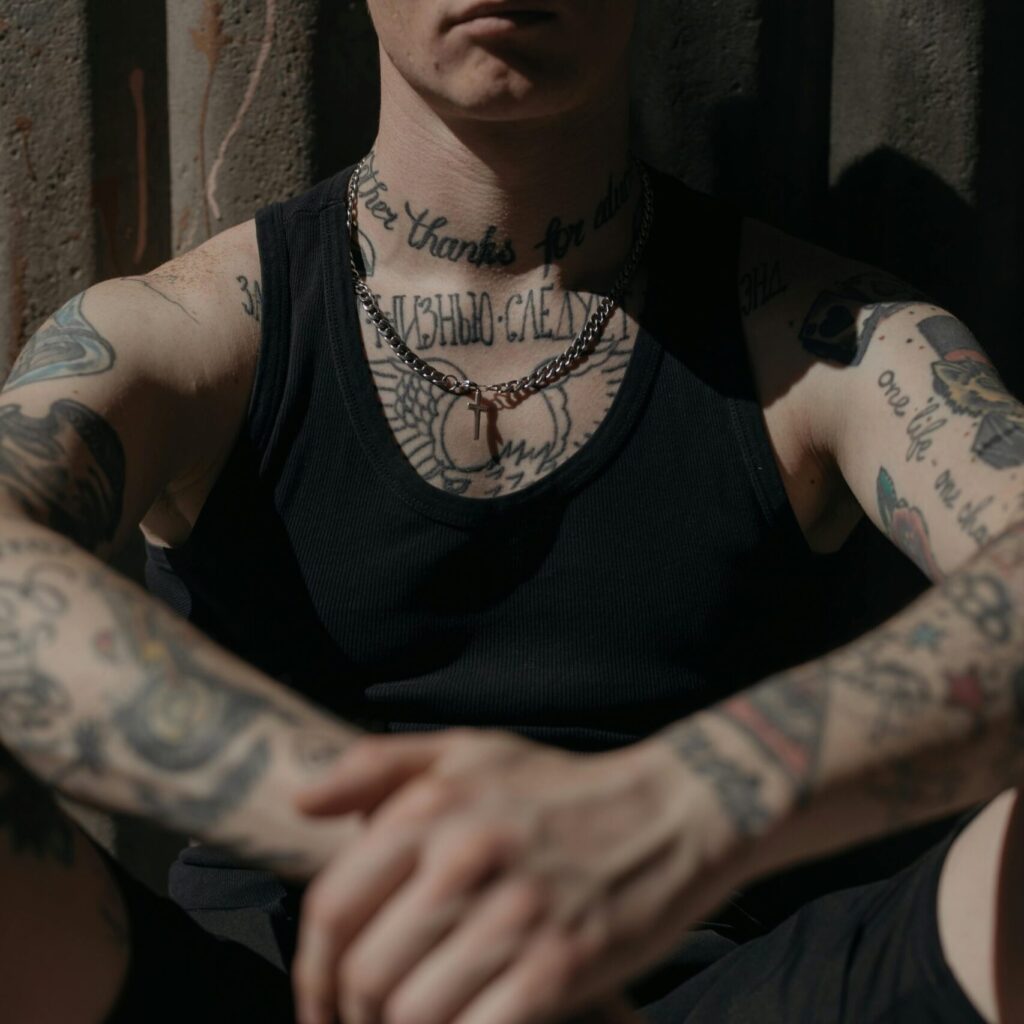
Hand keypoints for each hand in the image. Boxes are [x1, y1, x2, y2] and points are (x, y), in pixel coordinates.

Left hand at [291, 729, 749, 1023]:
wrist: (671, 812)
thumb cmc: (558, 788)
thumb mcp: (469, 752)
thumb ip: (377, 767)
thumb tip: (301, 804)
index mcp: (431, 807)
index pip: (331, 909)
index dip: (310, 974)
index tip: (320, 1006)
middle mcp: (464, 856)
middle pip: (365, 974)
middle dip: (353, 1019)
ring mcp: (514, 914)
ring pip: (411, 1016)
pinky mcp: (561, 965)